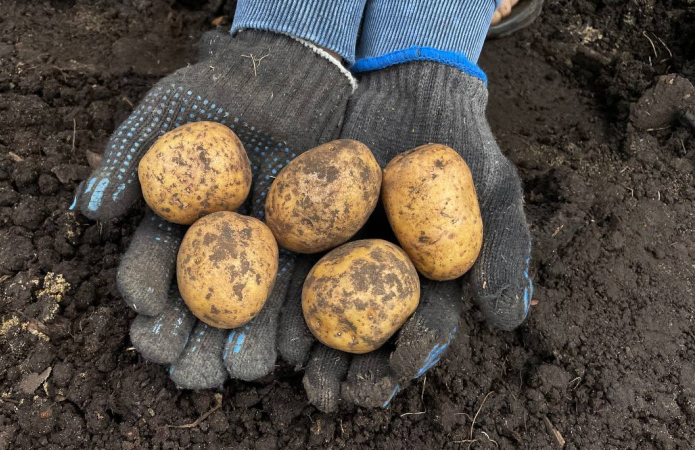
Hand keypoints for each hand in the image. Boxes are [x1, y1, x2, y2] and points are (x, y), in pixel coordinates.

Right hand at [70, 30, 352, 387]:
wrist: (291, 78)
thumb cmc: (219, 90)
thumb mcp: (169, 110)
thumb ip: (129, 154)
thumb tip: (90, 209)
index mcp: (171, 227)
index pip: (148, 266)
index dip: (143, 289)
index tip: (145, 310)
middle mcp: (211, 251)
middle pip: (194, 308)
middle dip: (188, 344)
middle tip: (186, 368)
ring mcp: (260, 257)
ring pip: (248, 316)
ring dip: (243, 348)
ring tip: (244, 369)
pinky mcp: (305, 254)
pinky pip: (301, 296)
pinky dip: (300, 325)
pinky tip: (300, 348)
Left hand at [282, 61, 533, 409]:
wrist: (402, 89)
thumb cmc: (457, 144)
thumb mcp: (493, 189)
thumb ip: (503, 251)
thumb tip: (510, 320)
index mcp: (426, 284)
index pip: (423, 328)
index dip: (413, 352)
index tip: (401, 367)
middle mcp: (380, 282)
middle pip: (366, 338)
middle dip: (352, 372)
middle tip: (339, 392)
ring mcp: (337, 261)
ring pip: (321, 316)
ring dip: (307, 352)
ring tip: (295, 372)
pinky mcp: (300, 236)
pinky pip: (285, 272)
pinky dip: (272, 299)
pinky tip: (260, 321)